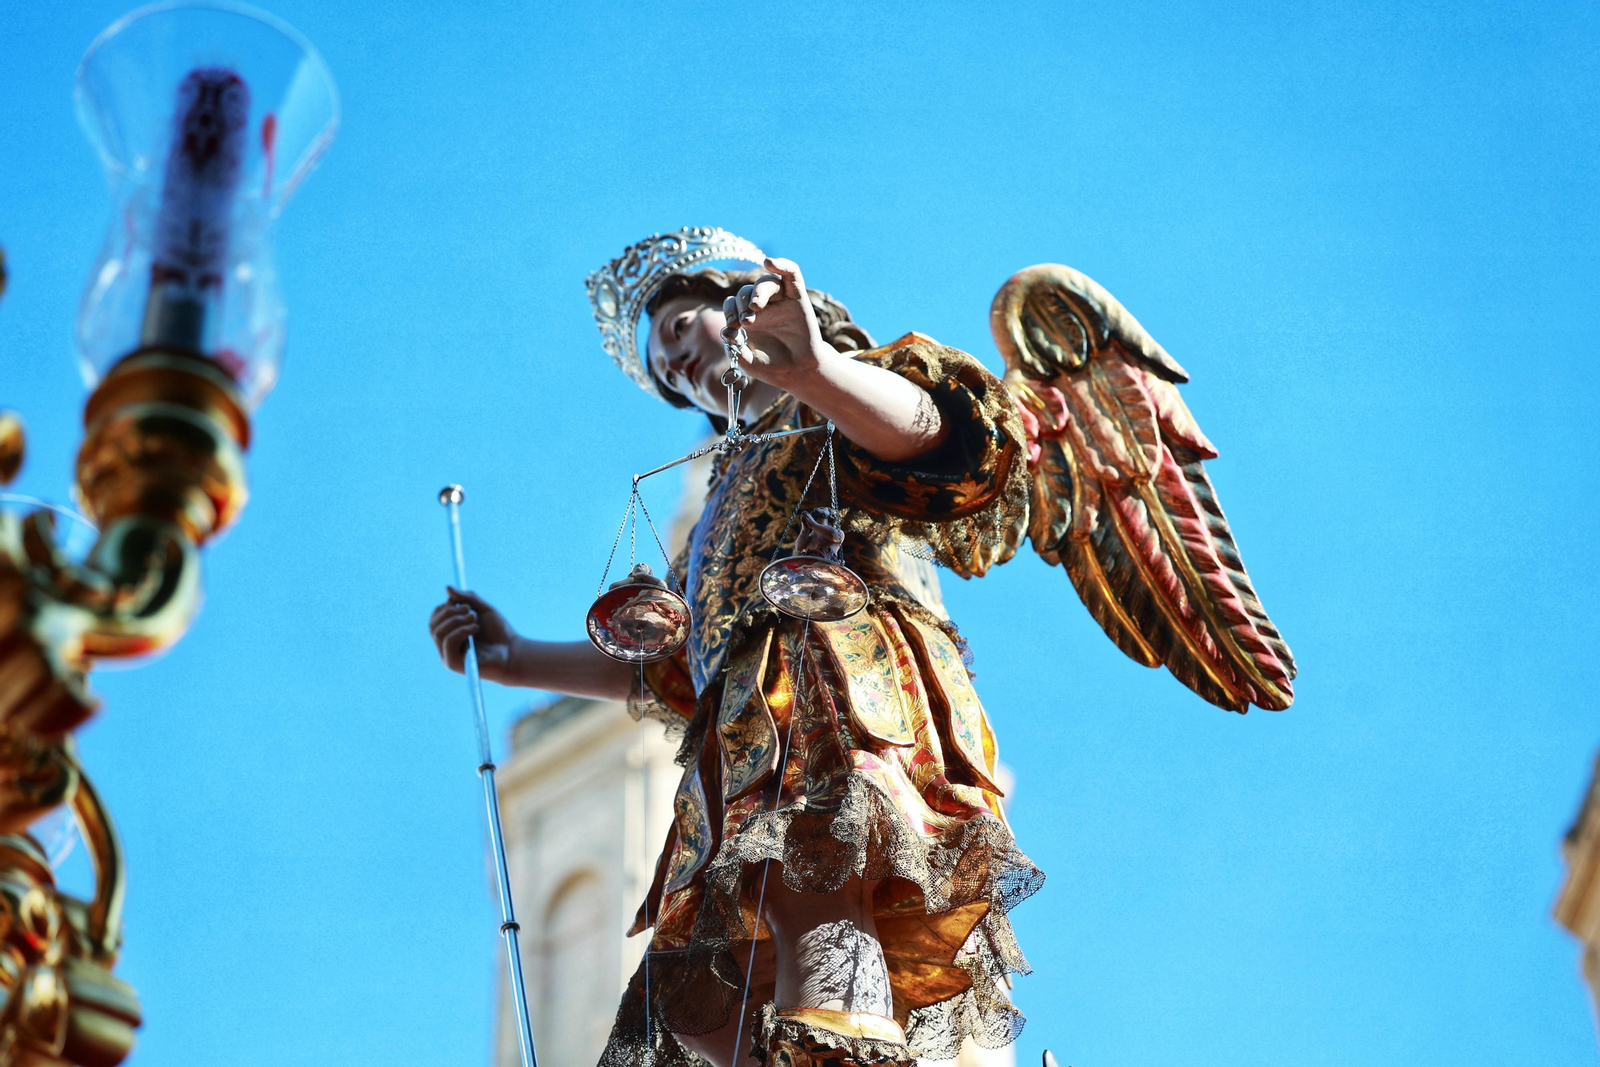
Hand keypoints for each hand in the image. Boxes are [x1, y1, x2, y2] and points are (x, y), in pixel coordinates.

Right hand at [428, 587, 516, 681]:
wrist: (513, 651)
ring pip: (438, 633)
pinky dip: (461, 631)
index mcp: (450, 633)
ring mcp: (448, 656)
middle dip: (451, 613)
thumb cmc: (499, 632)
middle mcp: (445, 646)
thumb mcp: (484, 609)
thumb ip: (467, 598)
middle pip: (433, 625)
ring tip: (475, 621)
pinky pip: (447, 643)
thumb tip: (447, 587)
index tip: (465, 604)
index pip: (435, 618)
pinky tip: (476, 630)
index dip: (446, 607)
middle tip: (472, 612)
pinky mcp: (453, 664)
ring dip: (457, 621)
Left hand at [722, 257, 836, 388]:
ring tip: (756, 307)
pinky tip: (770, 262)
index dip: (730, 311)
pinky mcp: (797, 297)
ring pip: (765, 283)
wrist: (798, 372)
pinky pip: (791, 274)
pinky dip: (782, 265)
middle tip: (747, 322)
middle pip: (746, 291)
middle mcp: (762, 306)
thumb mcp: (748, 361)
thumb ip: (735, 348)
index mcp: (746, 317)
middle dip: (742, 305)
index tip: (732, 325)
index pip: (732, 303)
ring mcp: (780, 300)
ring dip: (758, 292)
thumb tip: (726, 332)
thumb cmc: (771, 367)